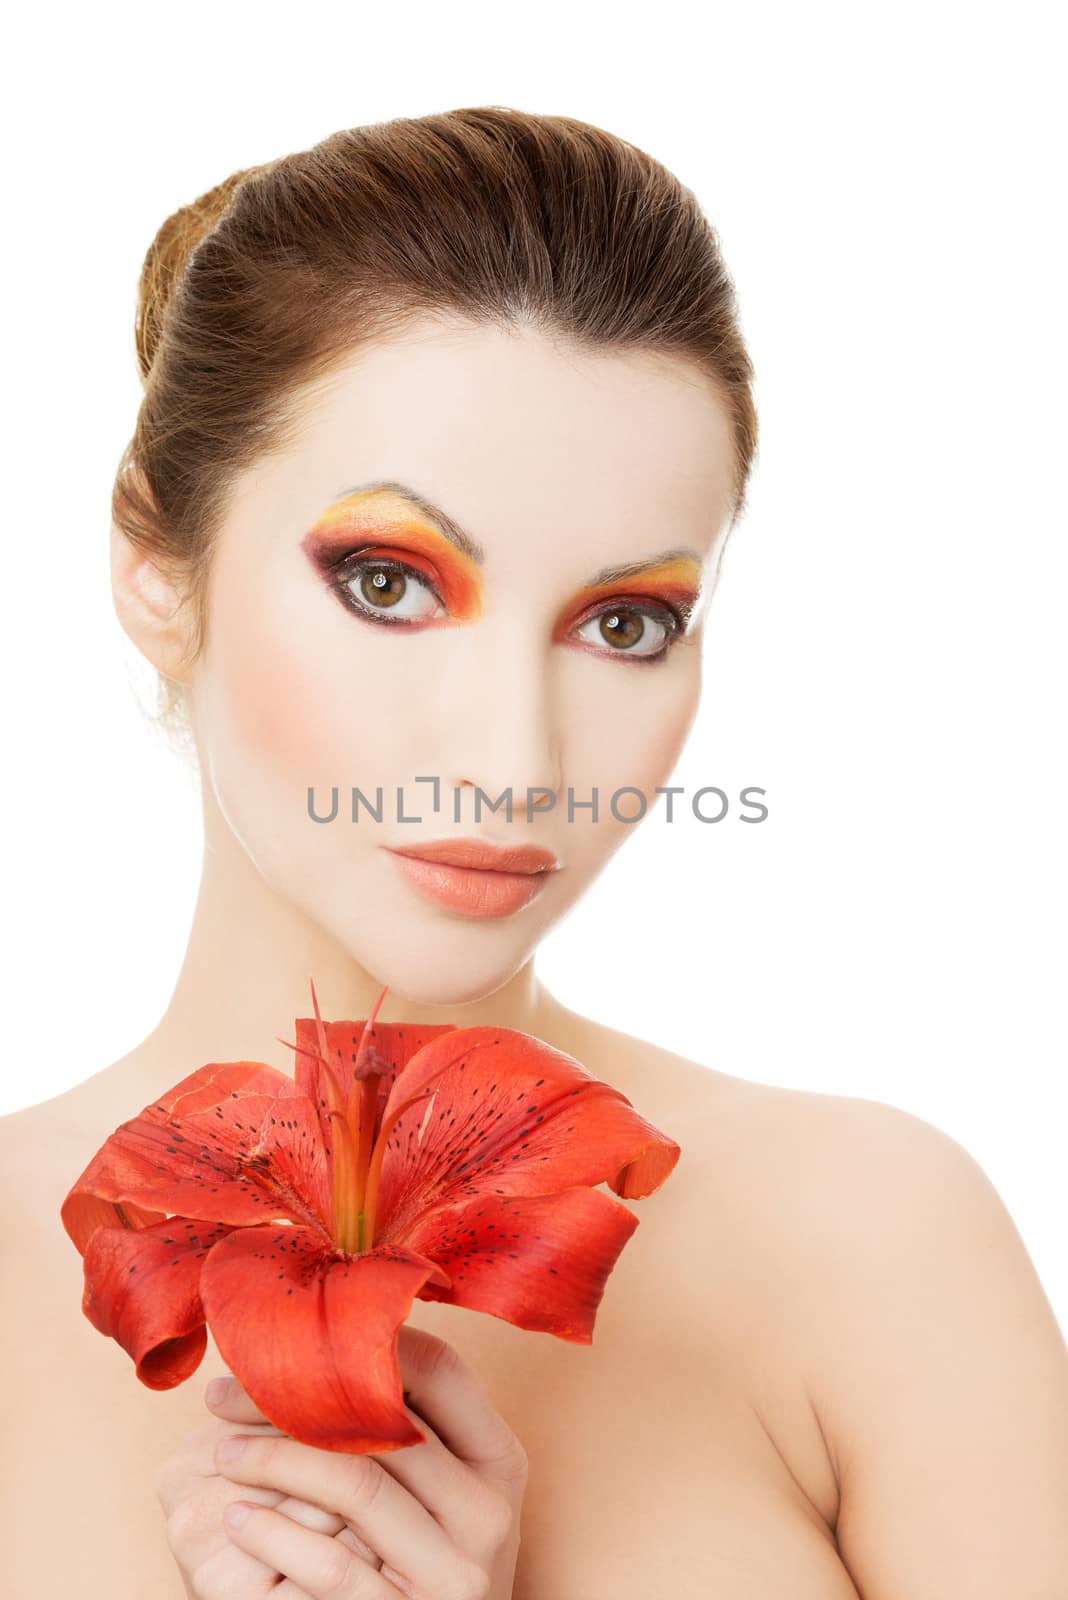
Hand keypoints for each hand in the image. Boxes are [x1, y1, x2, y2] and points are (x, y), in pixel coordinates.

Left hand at [156, 1323, 528, 1597]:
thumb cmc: (429, 1562)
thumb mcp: (448, 1495)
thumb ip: (412, 1430)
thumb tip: (329, 1339)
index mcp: (500, 1461)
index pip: (440, 1369)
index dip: (367, 1342)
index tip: (293, 1339)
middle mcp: (488, 1513)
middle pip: (387, 1423)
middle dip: (293, 1400)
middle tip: (224, 1394)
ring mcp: (454, 1574)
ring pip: (357, 1485)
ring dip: (274, 1461)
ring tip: (222, 1451)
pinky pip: (331, 1567)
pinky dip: (275, 1536)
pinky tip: (238, 1518)